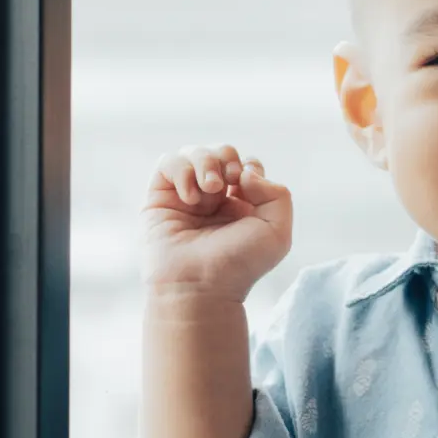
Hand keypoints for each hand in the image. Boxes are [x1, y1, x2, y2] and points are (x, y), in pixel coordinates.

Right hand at [141, 144, 292, 300]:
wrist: (200, 285)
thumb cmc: (238, 264)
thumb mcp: (277, 231)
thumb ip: (277, 193)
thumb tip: (245, 173)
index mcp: (241, 204)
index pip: (246, 164)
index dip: (248, 167)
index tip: (247, 188)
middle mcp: (213, 199)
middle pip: (221, 152)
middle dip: (227, 158)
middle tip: (228, 183)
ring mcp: (185, 197)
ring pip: (194, 152)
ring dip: (205, 162)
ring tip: (210, 189)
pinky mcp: (159, 198)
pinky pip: (167, 162)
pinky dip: (182, 170)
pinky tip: (191, 197)